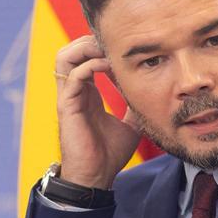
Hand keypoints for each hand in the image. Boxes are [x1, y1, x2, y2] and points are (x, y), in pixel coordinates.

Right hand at [54, 35, 140, 188]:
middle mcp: (75, 92)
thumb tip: (152, 95)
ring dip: (86, 47)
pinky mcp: (67, 106)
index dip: (103, 49)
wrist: (97, 177)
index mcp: (86, 94)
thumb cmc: (109, 155)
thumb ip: (135, 106)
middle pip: (72, 50)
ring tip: (107, 50)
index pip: (86, 58)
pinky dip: (91, 65)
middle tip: (114, 44)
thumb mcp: (130, 124)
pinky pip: (74, 75)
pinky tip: (108, 67)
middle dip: (91, 41)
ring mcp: (69, 97)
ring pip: (65, 56)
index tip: (124, 52)